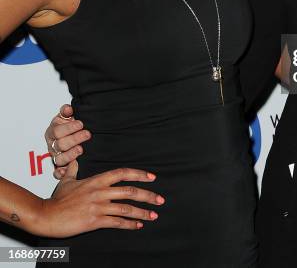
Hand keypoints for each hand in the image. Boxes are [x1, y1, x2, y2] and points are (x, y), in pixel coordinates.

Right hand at [32, 161, 163, 236]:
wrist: (46, 215)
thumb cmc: (57, 199)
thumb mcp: (67, 181)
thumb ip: (74, 170)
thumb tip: (75, 160)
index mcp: (97, 180)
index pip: (122, 173)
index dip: (139, 174)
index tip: (152, 177)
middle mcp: (100, 192)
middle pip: (130, 191)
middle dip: (148, 195)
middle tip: (160, 200)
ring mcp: (98, 206)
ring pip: (126, 208)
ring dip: (142, 212)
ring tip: (153, 215)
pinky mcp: (94, 221)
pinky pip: (116, 222)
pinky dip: (129, 224)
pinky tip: (137, 225)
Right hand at [45, 104, 90, 179]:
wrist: (74, 133)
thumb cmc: (70, 125)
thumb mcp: (67, 116)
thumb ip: (66, 112)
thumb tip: (68, 109)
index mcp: (53, 131)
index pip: (58, 130)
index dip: (69, 127)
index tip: (81, 123)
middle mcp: (52, 144)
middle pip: (60, 144)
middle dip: (74, 139)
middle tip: (87, 134)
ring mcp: (55, 156)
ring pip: (59, 159)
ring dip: (70, 155)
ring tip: (81, 149)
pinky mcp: (59, 167)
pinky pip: (56, 173)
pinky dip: (60, 173)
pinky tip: (65, 172)